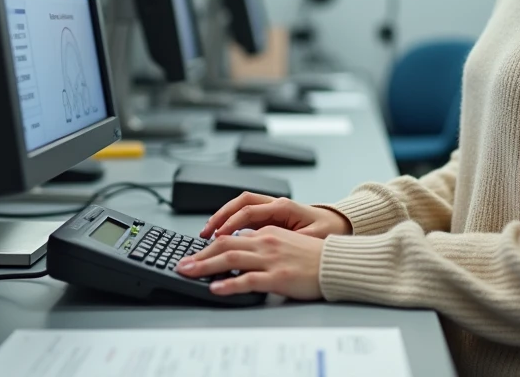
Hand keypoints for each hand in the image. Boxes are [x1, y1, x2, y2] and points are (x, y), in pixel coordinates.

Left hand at [177, 226, 324, 299]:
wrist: (337, 263)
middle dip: (199, 255)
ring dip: (205, 266)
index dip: (208, 246)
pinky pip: (248, 279)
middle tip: (182, 264)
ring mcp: (271, 259)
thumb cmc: (314, 256)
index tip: (194, 255)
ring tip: (188, 273)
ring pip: (230, 259)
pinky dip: (229, 284)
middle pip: (224, 245)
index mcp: (267, 232)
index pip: (230, 237)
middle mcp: (266, 242)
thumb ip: (263, 243)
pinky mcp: (278, 276)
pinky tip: (216, 288)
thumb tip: (241, 249)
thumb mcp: (285, 241)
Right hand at [199, 193, 351, 239]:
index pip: (250, 210)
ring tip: (207, 233)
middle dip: (219, 217)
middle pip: (240, 204)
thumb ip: (288, 240)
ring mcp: (271, 210)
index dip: (231, 222)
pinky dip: (232, 223)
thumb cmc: (328, 232)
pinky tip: (222, 235)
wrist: (341, 226)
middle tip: (204, 234)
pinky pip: (246, 217)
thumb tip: (266, 246)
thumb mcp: (310, 238)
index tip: (218, 235)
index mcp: (284, 207)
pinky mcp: (271, 218)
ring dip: (222, 218)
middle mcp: (275, 205)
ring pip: (240, 207)